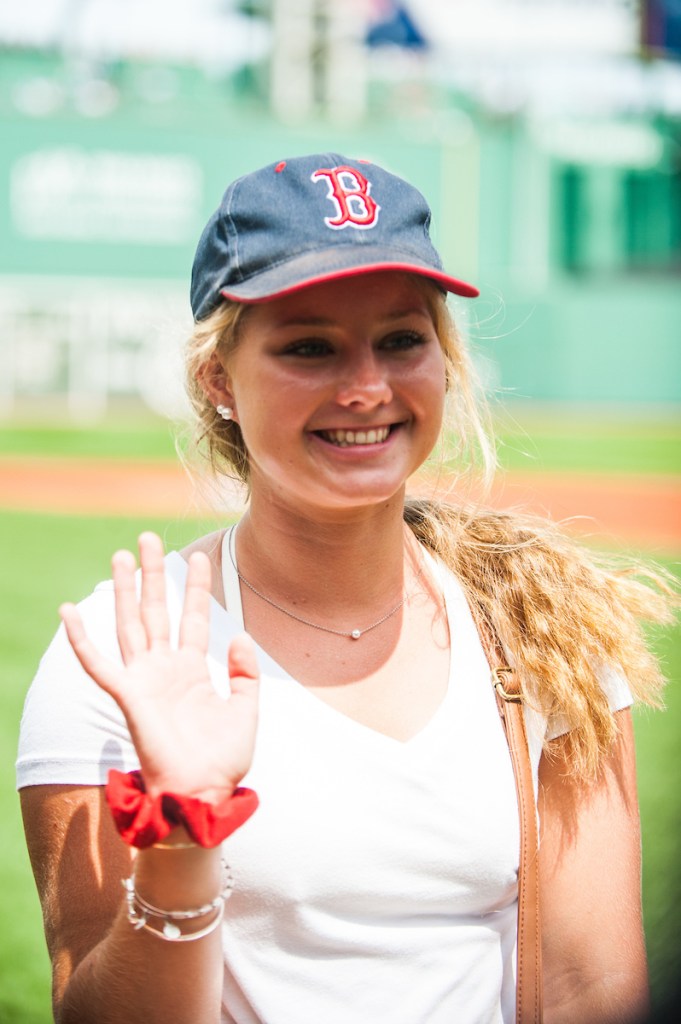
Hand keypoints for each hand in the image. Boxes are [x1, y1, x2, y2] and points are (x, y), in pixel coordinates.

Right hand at [60, 532, 259, 801]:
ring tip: (121, 556)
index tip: (201, 557)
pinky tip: (68, 611)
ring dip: (124, 591)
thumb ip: (245, 673)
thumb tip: (240, 635)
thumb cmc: (223, 761)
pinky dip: (81, 638)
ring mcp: (144, 681)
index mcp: (192, 671)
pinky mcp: (129, 697)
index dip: (196, 588)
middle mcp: (164, 669)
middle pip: (156, 611)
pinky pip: (99, 664)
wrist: (204, 795)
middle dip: (154, 575)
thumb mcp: (246, 711)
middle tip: (149, 539)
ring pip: (130, 625)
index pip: (193, 618)